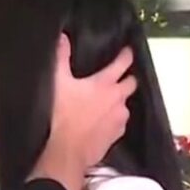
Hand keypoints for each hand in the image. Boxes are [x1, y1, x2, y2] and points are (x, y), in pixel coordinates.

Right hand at [48, 34, 135, 168]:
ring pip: (125, 104)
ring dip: (118, 101)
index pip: (122, 63)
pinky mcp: (115, 135)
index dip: (125, 54)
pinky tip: (101, 122)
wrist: (66, 151)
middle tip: (118, 77)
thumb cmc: (62, 115)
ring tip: (106, 103)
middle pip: (131, 83)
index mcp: (105, 83)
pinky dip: (113, 120)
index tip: (127, 50)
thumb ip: (61, 58)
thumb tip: (63, 38)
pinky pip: (119, 123)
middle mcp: (117, 99)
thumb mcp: (58, 83)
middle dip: (127, 78)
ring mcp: (119, 118)